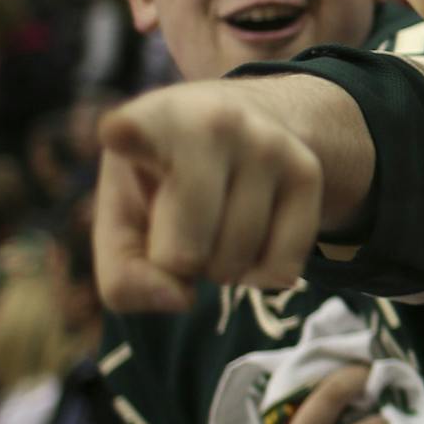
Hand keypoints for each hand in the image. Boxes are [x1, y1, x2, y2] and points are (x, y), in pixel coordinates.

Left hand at [92, 84, 323, 312]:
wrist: (243, 129)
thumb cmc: (162, 181)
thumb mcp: (120, 220)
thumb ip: (123, 276)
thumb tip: (181, 299)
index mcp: (149, 124)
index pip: (133, 130)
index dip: (124, 135)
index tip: (116, 130)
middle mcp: (212, 124)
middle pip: (184, 253)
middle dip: (179, 264)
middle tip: (181, 227)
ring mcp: (267, 144)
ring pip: (235, 262)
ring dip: (221, 269)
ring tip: (216, 226)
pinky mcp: (307, 171)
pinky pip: (281, 268)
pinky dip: (261, 276)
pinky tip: (252, 240)